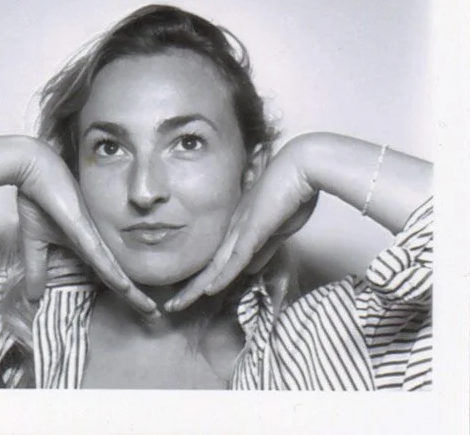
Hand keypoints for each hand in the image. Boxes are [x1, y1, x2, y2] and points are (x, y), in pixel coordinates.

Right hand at [15, 139, 156, 315]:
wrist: (32, 169)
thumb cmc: (38, 199)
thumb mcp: (34, 242)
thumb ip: (37, 269)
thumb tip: (34, 299)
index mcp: (87, 244)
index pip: (109, 275)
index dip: (124, 293)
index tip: (140, 309)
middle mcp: (95, 241)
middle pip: (119, 276)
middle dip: (136, 298)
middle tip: (154, 316)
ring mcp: (91, 235)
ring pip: (116, 271)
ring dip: (132, 293)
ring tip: (151, 310)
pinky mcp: (83, 228)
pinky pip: (100, 255)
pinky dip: (113, 273)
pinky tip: (126, 287)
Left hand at [165, 137, 317, 312]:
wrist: (302, 166)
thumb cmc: (293, 193)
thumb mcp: (279, 229)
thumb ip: (264, 248)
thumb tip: (249, 270)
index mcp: (240, 227)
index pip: (218, 259)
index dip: (204, 279)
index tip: (190, 295)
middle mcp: (235, 228)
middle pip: (209, 265)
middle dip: (190, 288)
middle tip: (171, 306)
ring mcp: (242, 227)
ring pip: (216, 264)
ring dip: (197, 287)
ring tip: (177, 305)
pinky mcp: (254, 228)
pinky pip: (236, 256)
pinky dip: (222, 275)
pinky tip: (209, 290)